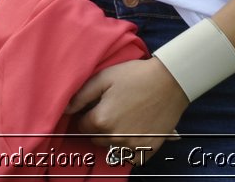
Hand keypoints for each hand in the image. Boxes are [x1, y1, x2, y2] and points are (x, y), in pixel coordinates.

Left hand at [66, 57, 185, 159]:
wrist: (170, 81)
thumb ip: (80, 96)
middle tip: (111, 108)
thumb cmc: (135, 76)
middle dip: (98, 126)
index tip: (96, 104)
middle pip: (95, 138)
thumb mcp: (104, 78)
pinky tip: (134, 132)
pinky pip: (131, 158)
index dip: (87, 113)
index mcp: (101, 121)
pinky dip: (130, 149)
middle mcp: (115, 138)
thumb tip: (64, 110)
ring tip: (124, 117)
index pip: (82, 125)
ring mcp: (132, 146)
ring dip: (113, 136)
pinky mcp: (148, 149)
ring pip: (111, 147)